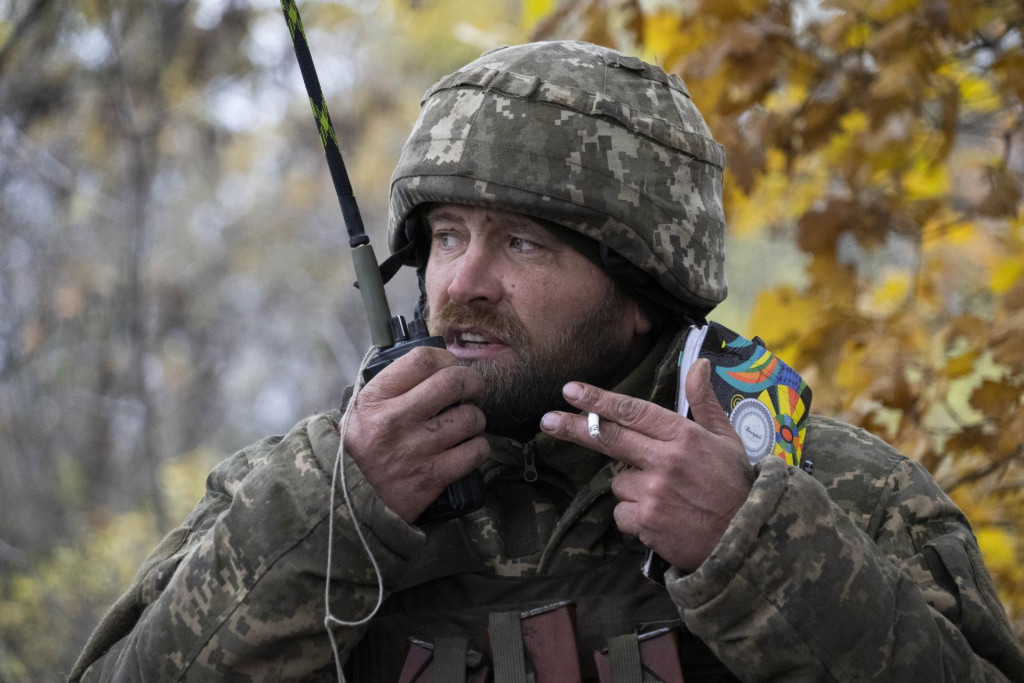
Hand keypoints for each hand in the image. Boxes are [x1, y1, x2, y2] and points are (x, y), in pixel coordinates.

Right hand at [344, 346, 488, 522]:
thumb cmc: (361, 449)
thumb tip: (437, 365)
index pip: (422, 360)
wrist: (350, 501)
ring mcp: (415, 449)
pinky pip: (475, 451)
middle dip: (472, 382)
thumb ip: (393, 386)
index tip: (452, 365)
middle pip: (454, 382)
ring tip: (466, 423)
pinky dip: (478, 447)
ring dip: (475, 418)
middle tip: (473, 389)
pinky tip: (468, 447)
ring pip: (470, 417)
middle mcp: (395, 421)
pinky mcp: (431, 477)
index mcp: (376, 399)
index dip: (446, 357)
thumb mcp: (362, 410)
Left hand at [539, 358, 751, 571]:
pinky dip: (634, 517)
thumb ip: (705, 402)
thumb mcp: (728, 439)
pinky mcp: (647, 522)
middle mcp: (666, 460)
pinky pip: (622, 513)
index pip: (632, 411)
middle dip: (574, 427)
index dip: (598, 400)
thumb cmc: (736, 486)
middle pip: (608, 438)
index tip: (570, 390)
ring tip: (667, 499)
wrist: (749, 541)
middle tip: (547, 420)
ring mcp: (655, 492)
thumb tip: (700, 363)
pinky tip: (661, 520)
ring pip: (618, 483)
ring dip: (632, 489)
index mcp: (684, 435)